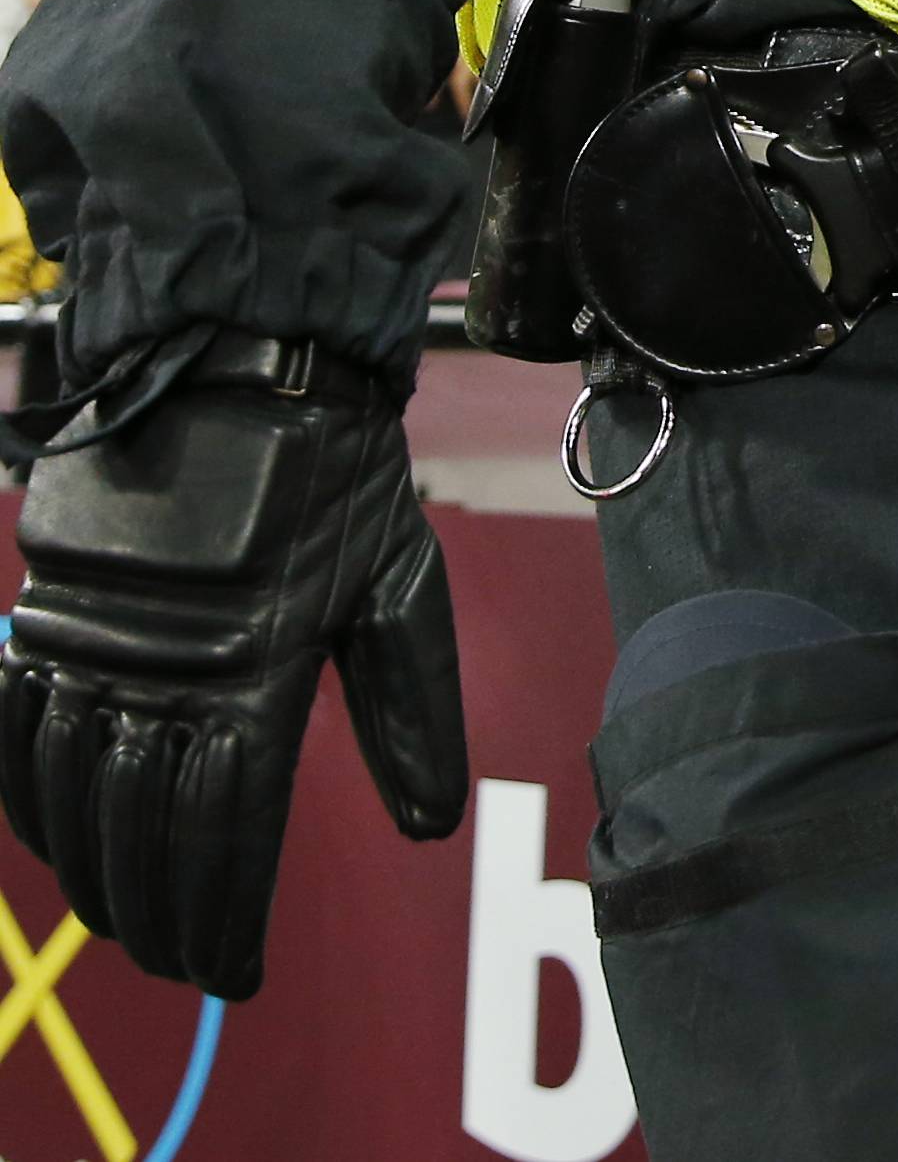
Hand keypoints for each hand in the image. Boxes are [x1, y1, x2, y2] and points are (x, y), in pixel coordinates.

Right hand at [0, 334, 467, 997]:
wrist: (241, 351)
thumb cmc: (334, 465)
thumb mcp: (395, 578)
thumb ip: (410, 705)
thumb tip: (430, 827)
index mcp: (260, 675)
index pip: (231, 842)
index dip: (227, 923)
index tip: (234, 974)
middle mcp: (167, 673)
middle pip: (146, 839)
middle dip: (162, 920)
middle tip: (178, 964)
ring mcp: (95, 642)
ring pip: (75, 799)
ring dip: (92, 874)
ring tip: (118, 921)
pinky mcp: (46, 604)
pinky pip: (16, 728)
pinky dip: (27, 795)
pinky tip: (48, 835)